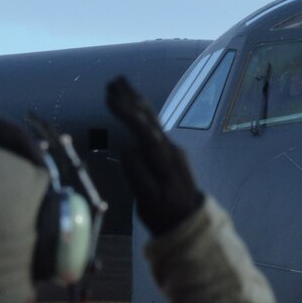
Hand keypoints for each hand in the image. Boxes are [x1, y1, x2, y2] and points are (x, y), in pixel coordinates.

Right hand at [105, 76, 202, 236]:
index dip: (127, 113)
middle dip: (131, 98)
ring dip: (136, 100)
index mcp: (164, 160)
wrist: (191, 222)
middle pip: (149, 118)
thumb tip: (127, 148)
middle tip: (113, 80)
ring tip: (122, 83)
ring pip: (152, 119)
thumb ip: (138, 175)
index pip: (143, 130)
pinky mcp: (170, 152)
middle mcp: (171, 149)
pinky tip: (137, 104)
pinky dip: (142, 111)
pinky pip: (154, 125)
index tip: (110, 97)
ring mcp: (172, 149)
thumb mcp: (148, 202)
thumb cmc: (165, 215)